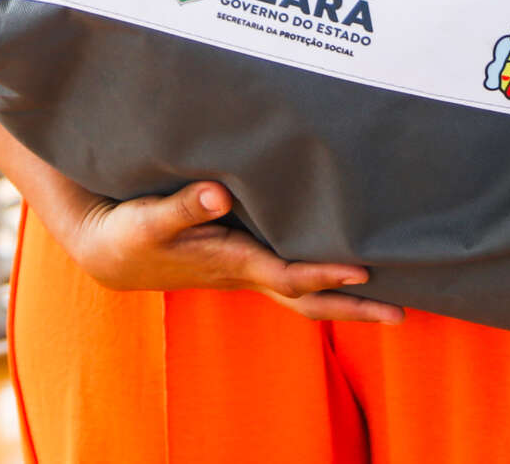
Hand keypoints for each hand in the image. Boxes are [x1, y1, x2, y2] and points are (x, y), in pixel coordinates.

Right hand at [56, 180, 403, 322]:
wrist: (108, 252)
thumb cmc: (130, 233)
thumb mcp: (149, 218)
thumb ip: (184, 206)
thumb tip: (219, 194)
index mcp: (230, 262)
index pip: (287, 274)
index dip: (324, 272)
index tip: (362, 270)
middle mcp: (245, 272)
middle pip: (309, 298)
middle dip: (353, 307)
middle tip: (401, 314)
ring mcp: (245, 269)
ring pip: (304, 290)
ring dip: (345, 298)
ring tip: (390, 298)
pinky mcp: (242, 258)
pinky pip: (292, 274)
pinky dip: (322, 277)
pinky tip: (343, 265)